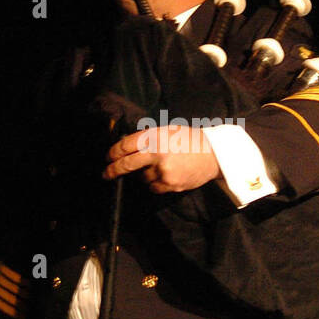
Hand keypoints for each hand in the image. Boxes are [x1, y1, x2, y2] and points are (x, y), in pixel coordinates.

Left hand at [103, 126, 220, 193]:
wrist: (212, 154)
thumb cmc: (189, 140)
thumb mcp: (167, 131)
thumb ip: (148, 138)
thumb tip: (126, 149)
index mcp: (154, 136)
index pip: (125, 145)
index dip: (113, 153)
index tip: (108, 158)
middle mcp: (157, 153)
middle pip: (126, 164)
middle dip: (112, 170)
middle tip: (106, 174)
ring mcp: (163, 171)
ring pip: (141, 178)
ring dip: (142, 175)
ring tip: (155, 169)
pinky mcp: (170, 184)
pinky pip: (153, 187)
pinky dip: (154, 183)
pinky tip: (163, 176)